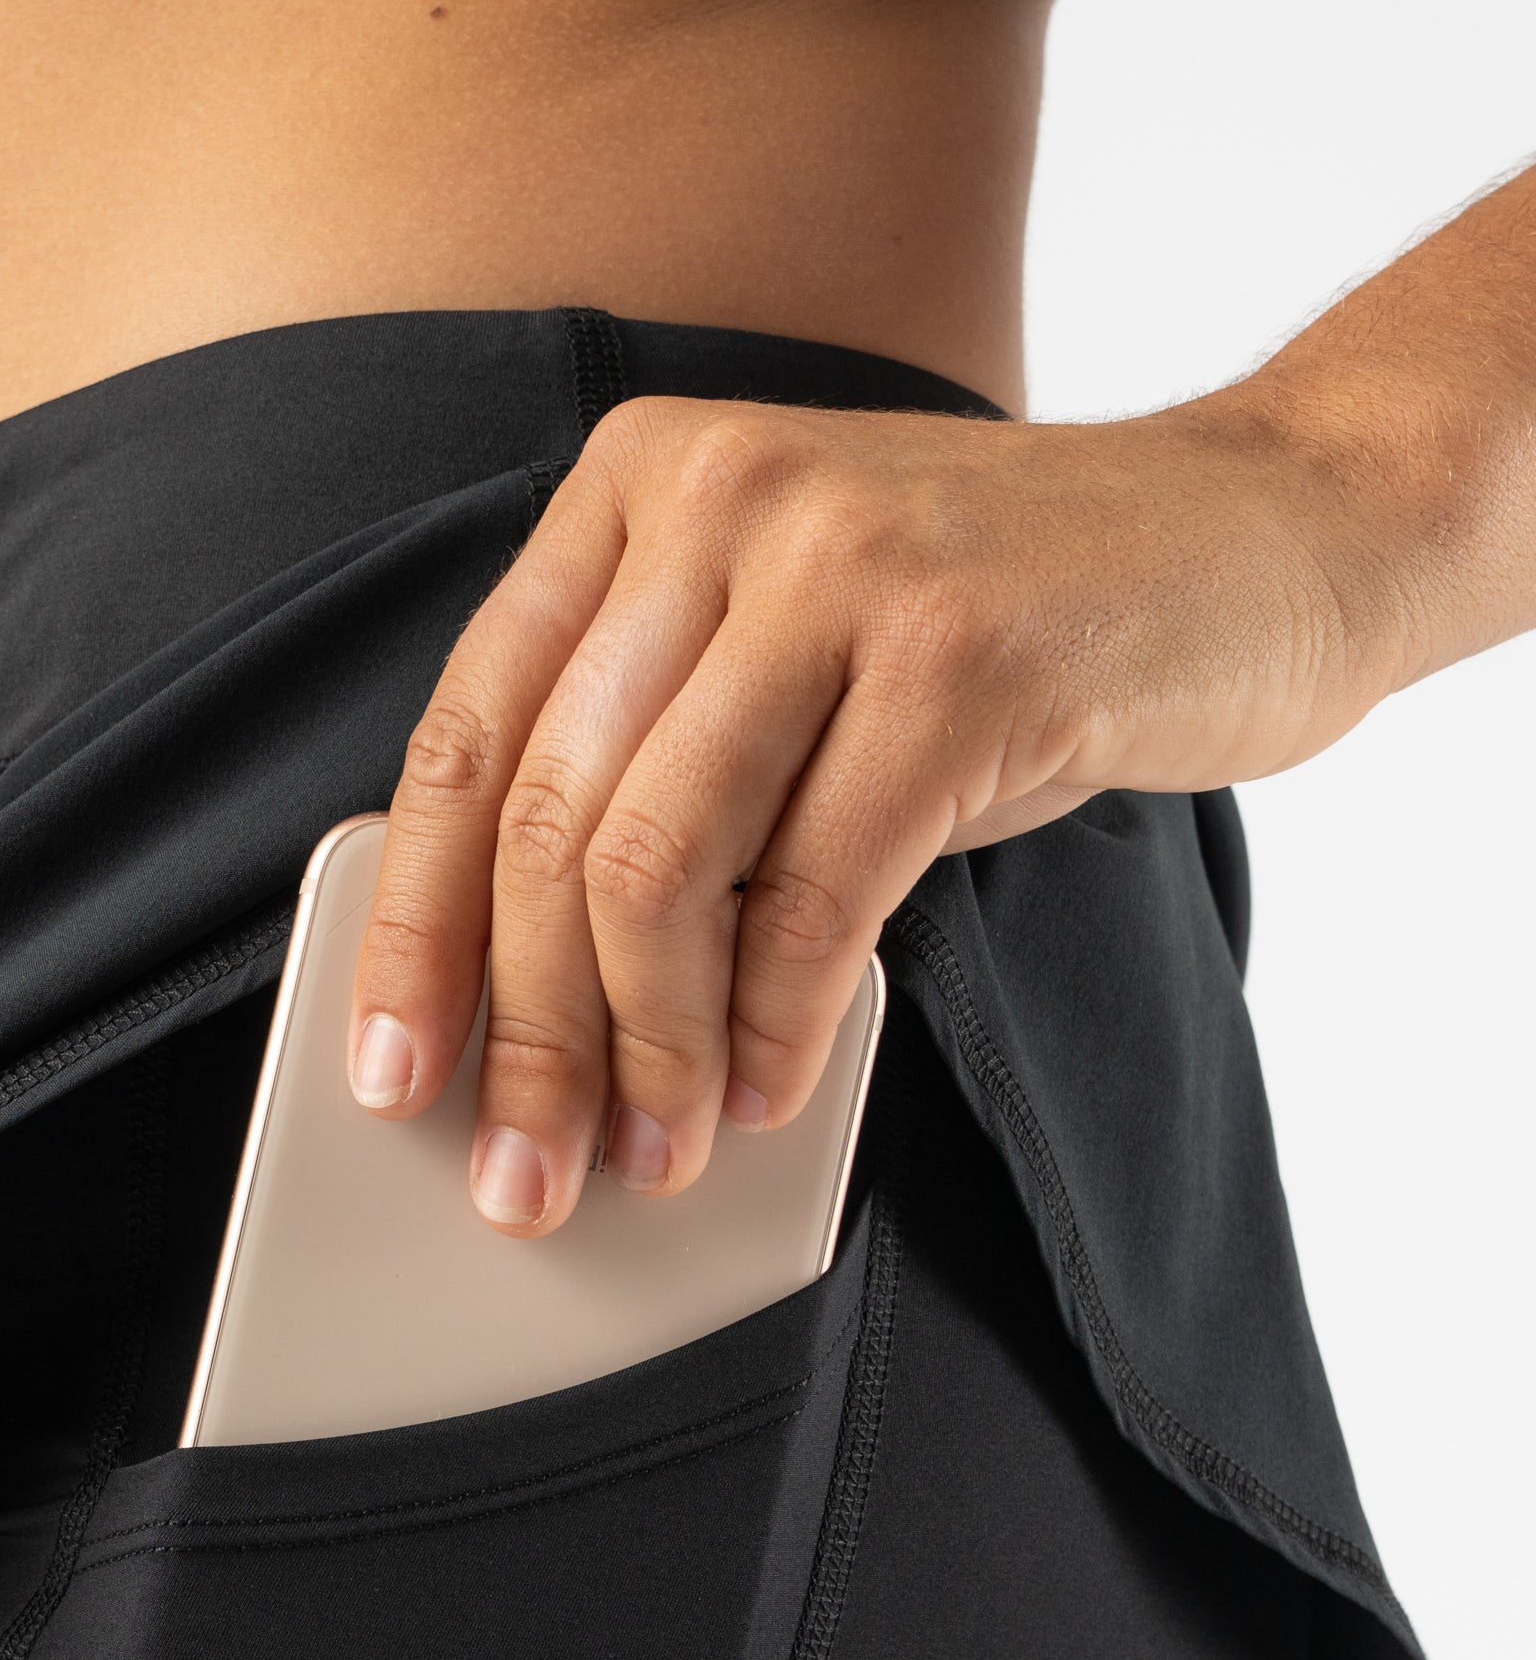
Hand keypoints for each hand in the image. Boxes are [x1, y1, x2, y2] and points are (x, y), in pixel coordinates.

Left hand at [349, 387, 1388, 1229]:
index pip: (467, 740)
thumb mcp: (792, 649)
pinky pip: (815, 893)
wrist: (1270, 529)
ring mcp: (841, 563)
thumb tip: (521, 1000)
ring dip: (646, 1053)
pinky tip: (763, 1092)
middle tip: (523, 1172)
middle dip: (526, 1034)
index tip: (389, 1075)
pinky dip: (774, 1025)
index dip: (414, 931)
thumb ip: (659, 760)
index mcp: (637, 487)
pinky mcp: (962, 654)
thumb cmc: (1002, 627)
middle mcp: (719, 497)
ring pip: (657, 867)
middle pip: (548, 821)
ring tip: (655, 1154)